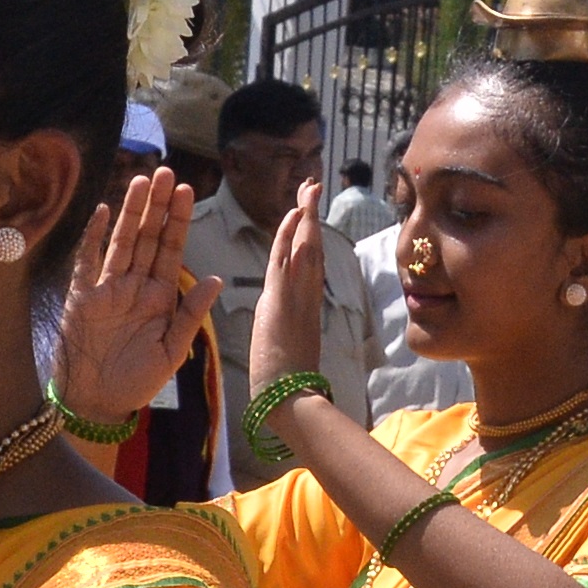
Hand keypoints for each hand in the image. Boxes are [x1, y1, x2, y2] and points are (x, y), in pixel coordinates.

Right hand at [55, 170, 211, 427]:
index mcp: (160, 297)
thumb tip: (215, 279)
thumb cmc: (136, 382)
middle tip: (167, 172)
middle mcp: (135, 286)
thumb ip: (191, 314)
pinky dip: (92, 237)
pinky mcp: (82, 297)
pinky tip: (101, 211)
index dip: (179, 221)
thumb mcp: (172, 351)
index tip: (188, 191)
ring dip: (131, 212)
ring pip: (121, 241)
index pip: (171, 250)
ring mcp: (107, 288)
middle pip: (148, 237)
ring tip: (143, 181)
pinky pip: (87, 261)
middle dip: (158, 205)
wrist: (97, 404)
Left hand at [252, 180, 328, 391]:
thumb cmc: (285, 381)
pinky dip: (294, 246)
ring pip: (303, 253)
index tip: (304, 209)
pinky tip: (298, 224)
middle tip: (311, 185)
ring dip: (305, 220)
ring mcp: (296, 302)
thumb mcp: (283, 339)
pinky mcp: (283, 310)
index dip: (304, 231)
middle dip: (309, 216)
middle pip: (309, 247)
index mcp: (300, 302)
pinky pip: (289, 272)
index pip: (303, 258)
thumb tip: (276, 307)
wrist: (289, 401)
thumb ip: (281, 317)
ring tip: (307, 192)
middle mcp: (302, 297)